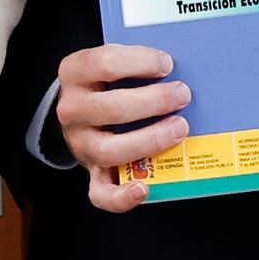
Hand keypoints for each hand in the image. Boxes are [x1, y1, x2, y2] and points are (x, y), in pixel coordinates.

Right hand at [56, 43, 192, 210]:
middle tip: (183, 95)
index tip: (167, 64)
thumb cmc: (109, 85)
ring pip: (109, 150)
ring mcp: (81, 144)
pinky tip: (144, 188)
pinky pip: (101, 193)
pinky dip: (122, 197)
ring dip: (150, 140)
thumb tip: (186, 67)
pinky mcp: (93, 172)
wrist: (83, 115)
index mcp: (75, 74)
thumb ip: (139, 64)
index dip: (139, 62)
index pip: (103, 63)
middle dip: (153, 102)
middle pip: (110, 108)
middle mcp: (72, 110)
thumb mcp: (113, 66)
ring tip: (180, 128)